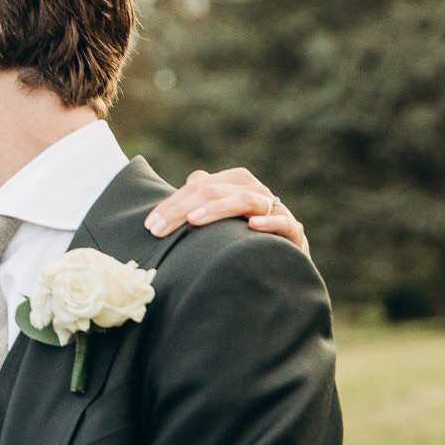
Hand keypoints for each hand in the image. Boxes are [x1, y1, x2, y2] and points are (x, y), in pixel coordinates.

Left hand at [145, 165, 308, 256]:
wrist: (285, 264)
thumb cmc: (244, 240)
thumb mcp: (221, 220)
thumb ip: (206, 200)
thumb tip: (192, 179)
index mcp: (237, 183)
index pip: (200, 185)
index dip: (172, 203)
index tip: (150, 225)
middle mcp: (256, 191)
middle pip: (216, 190)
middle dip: (183, 208)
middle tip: (159, 229)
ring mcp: (276, 210)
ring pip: (245, 200)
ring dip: (217, 210)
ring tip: (193, 220)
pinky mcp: (293, 232)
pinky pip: (284, 223)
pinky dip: (269, 223)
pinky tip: (252, 227)